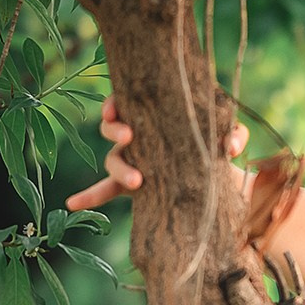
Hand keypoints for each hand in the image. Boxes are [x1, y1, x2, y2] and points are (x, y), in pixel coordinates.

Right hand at [64, 93, 248, 212]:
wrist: (221, 171)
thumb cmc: (218, 141)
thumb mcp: (228, 133)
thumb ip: (233, 134)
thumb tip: (229, 147)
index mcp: (155, 114)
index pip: (126, 101)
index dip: (115, 102)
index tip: (115, 108)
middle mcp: (139, 136)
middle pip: (113, 129)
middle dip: (115, 130)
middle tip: (129, 136)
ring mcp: (134, 160)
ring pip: (113, 160)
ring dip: (119, 168)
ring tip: (136, 181)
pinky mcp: (135, 185)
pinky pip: (106, 190)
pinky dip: (89, 196)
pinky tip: (71, 203)